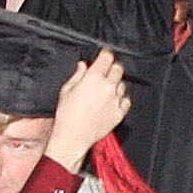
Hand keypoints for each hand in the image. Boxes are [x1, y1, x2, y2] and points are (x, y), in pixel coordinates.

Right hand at [45, 50, 130, 170]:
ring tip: (105, 90)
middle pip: (118, 68)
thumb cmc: (67, 115)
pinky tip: (111, 102)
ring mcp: (115, 100)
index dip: (105, 55)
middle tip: (105, 72)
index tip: (104, 56)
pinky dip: (120, 99)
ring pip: (122, 84)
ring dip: (116, 84)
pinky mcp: (119, 113)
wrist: (72, 137)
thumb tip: (83, 66)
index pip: (107, 57)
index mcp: (94, 77)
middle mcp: (107, 87)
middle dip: (112, 68)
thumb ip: (78, 75)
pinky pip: (126, 101)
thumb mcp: (67, 90)